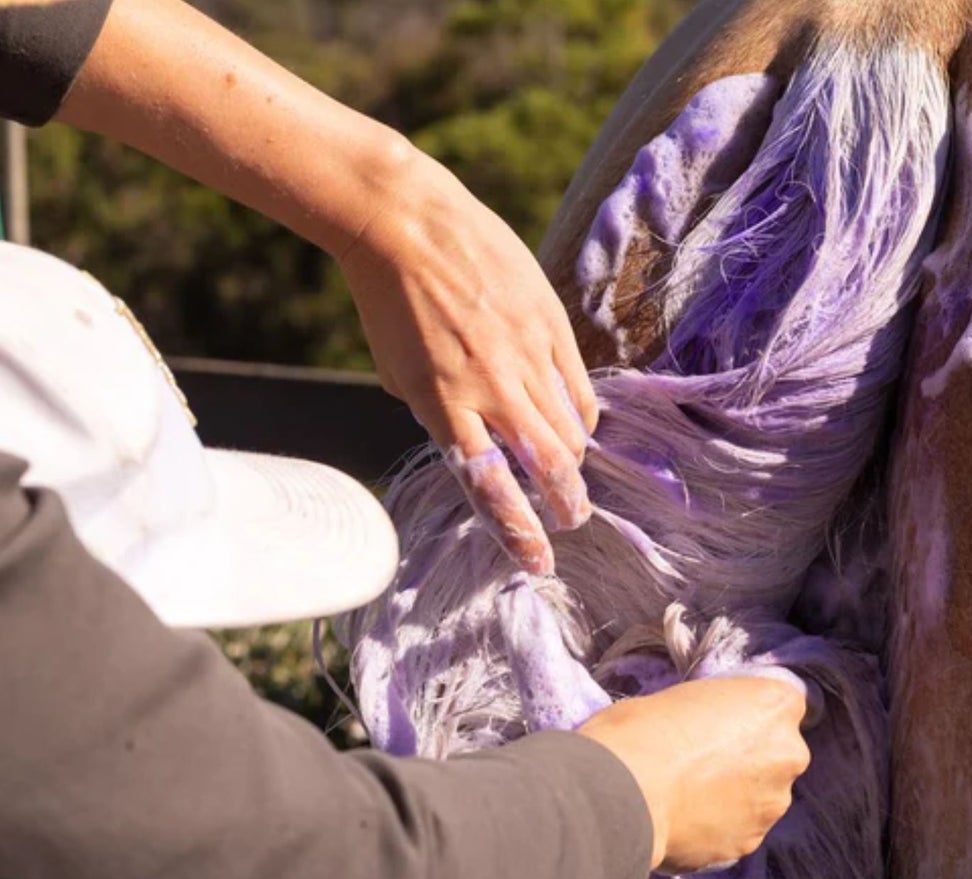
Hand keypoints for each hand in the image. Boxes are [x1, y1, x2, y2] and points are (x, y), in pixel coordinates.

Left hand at [339, 146, 598, 575]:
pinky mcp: (548, 323)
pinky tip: (577, 428)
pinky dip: (580, 419)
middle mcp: (490, 388)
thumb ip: (440, 415)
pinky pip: (577, 389)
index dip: (519, 532)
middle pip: (547, 467)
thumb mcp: (401, 374)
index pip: (491, 487)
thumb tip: (478, 446)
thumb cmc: (391, 305)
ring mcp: (524, 354)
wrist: (407, 223)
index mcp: (444, 407)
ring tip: (571, 478)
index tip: (539, 562)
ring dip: (574, 465)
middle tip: (571, 520)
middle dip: (566, 505)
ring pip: (569, 432)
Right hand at [578, 677, 810, 871]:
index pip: (779, 706)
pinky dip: (717, 827)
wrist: (622, 792)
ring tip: (687, 798)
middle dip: (747, 759)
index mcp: (775, 705)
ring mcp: (772, 804)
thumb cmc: (640, 731)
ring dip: (735, 797)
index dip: (747, 716)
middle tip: (701, 764)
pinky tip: (683, 822)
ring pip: (760, 797)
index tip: (719, 725)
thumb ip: (713, 715)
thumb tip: (706, 732)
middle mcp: (789, 754)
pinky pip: (738, 830)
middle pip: (776, 754)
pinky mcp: (749, 843)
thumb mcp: (681, 697)